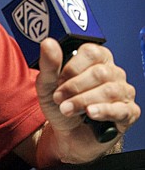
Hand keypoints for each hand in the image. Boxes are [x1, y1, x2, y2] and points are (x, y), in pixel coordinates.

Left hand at [35, 38, 140, 163]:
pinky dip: (104, 111)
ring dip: (83, 101)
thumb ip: (49, 63)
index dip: (72, 67)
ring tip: (66, 109)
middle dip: (74, 88)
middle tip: (58, 98)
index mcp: (96, 57)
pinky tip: (91, 113)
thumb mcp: (48, 83)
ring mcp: (123, 91)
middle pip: (99, 73)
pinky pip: (121, 110)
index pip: (91, 53)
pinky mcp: (129, 112)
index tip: (58, 81)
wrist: (67, 133)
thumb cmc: (61, 103)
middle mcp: (113, 71)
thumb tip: (49, 43)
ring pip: (109, 91)